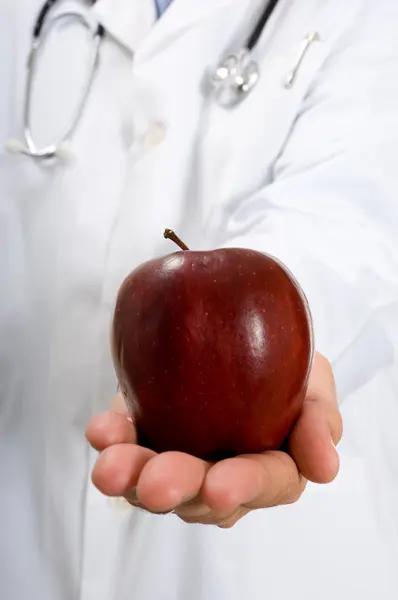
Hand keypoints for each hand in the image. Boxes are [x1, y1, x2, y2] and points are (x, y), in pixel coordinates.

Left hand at [86, 352, 341, 527]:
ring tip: (111, 467)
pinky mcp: (147, 437)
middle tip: (156, 486)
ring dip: (132, 475)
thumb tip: (324, 469)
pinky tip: (102, 432)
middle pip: (201, 495)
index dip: (244, 486)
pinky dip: (113, 441)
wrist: (241, 338)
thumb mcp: (314, 382)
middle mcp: (222, 475)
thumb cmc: (287, 367)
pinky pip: (126, 445)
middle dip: (178, 490)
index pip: (266, 483)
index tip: (221, 487)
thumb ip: (320, 421)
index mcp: (271, 468)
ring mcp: (181, 460)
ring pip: (155, 482)